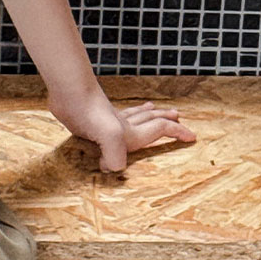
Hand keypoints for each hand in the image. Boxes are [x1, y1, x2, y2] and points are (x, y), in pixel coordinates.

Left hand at [50, 93, 196, 172]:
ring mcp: (108, 119)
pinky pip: (113, 116)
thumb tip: (112, 169)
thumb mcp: (107, 136)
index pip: (161, 130)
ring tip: (153, 109)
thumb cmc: (88, 111)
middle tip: (178, 116)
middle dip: (166, 119)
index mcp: (131, 132)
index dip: (177, 133)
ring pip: (133, 115)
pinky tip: (115, 114)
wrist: (68, 90)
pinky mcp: (92, 117)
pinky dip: (122, 115)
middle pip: (150, 119)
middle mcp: (123, 125)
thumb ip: (115, 156)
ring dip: (146, 114)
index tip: (192, 137)